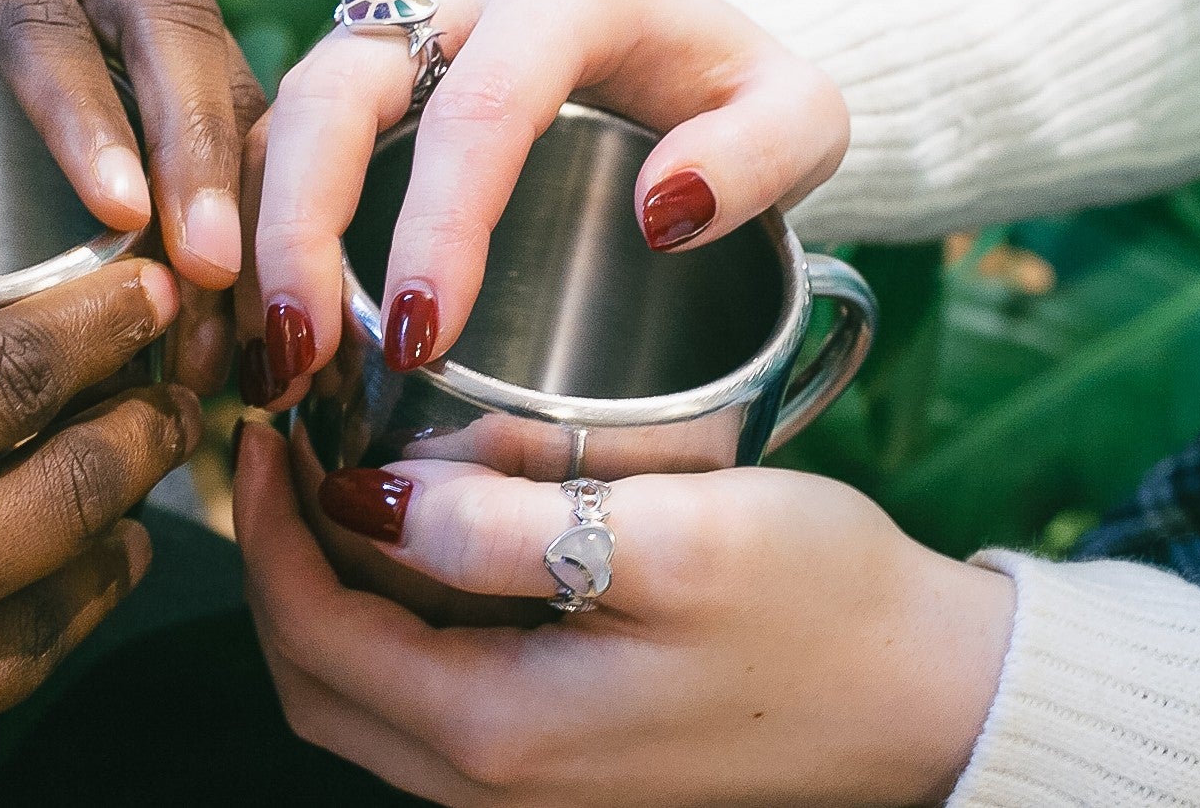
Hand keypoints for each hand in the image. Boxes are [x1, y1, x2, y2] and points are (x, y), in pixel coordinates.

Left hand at [0, 0, 265, 389]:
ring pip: (222, 55)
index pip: (35, 17)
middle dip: (199, 151)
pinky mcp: (176, 1)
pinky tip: (254, 275)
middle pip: (166, 28)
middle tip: (204, 273)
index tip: (121, 212)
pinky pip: (240, 83)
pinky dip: (255, 177)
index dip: (82, 113)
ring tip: (237, 309)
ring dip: (242, 178)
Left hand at [233, 425, 1013, 806]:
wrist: (936, 702)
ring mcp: (527, 782)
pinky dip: (392, 619)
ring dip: (330, 588)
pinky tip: (423, 535)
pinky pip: (428, 695)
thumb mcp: (671, 540)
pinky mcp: (563, 757)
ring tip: (337, 473)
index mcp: (500, 731)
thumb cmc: (823, 609)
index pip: (312, 632)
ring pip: (364, 691)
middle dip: (277, 561)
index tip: (263, 427)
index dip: (265, 527)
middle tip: (282, 449)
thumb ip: (503, 528)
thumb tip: (366, 498)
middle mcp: (494, 783)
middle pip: (315, 677)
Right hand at [239, 0, 847, 406]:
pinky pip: (280, 130)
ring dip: (261, 231)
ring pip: (289, 106)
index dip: (439, 224)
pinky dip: (258, 221)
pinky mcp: (356, 61)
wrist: (680, 49)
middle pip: (340, 89)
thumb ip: (766, 154)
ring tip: (272, 357)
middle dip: (300, 226)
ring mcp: (395, 13)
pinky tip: (266, 318)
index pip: (482, 103)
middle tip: (299, 356)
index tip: (422, 338)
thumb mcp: (805, 120)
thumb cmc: (736, 94)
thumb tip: (664, 207)